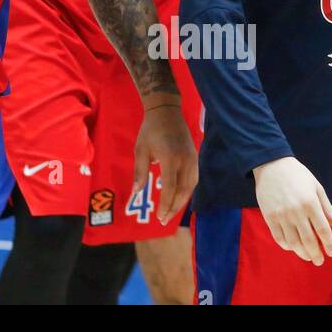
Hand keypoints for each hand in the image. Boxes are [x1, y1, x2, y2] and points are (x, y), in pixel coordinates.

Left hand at [133, 103, 196, 225]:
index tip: (159, 217)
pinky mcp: (195, 158)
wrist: (166, 111)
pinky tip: (178, 196)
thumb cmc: (150, 130)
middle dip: (174, 208)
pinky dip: (186, 191)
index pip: (170, 188)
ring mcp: (193, 159)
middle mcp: (185, 161)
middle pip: (183, 191)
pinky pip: (193, 179)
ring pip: (190, 187)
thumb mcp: (140, 150)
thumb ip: (139, 172)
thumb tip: (136, 192)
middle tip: (164, 220)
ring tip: (170, 212)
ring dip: (181, 202)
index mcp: (170, 158)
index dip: (166, 205)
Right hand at [252, 156, 331, 265]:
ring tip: (307, 257)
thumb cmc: (297, 174)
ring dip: (302, 253)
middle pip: (309, 241)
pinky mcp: (269, 216)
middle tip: (319, 261)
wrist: (270, 164)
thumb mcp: (316, 187)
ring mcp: (281, 215)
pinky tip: (292, 247)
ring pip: (293, 242)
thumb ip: (327, 208)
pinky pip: (278, 237)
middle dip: (316, 254)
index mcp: (311, 203)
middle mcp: (296, 211)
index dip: (329, 244)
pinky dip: (287, 246)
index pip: (323, 230)